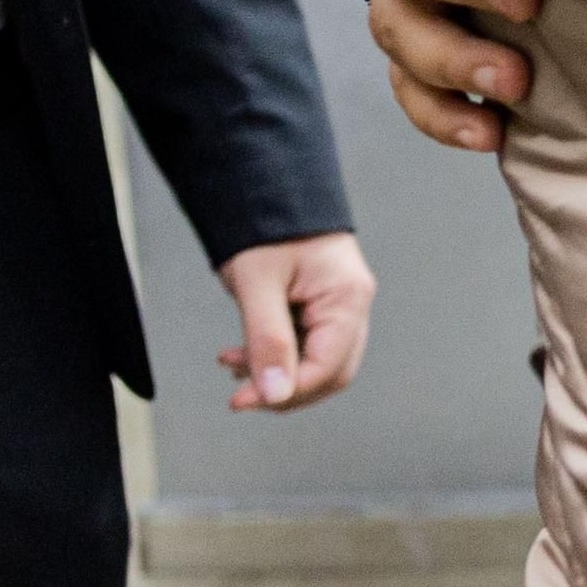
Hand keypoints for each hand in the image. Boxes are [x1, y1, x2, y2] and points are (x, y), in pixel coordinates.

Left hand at [216, 230, 373, 410]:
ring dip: (277, 373)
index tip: (245, 401)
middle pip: (330, 372)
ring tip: (234, 365)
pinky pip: (306, 344)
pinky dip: (275, 356)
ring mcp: (338, 303)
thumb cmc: (268, 220)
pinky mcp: (320, 303)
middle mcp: (351, 303)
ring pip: (317, 361)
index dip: (287, 392)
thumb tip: (274, 393)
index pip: (327, 366)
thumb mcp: (258, 284)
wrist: (265, 185)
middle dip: (285, 389)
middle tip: (243, 395)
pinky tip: (243, 352)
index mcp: (346, 297)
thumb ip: (267, 341)